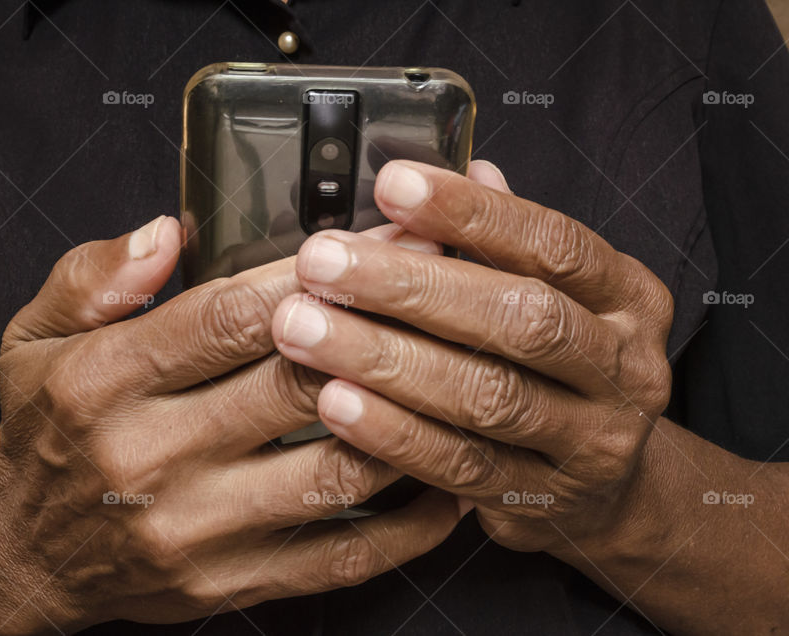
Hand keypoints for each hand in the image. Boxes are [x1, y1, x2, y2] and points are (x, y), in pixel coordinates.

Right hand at [0, 216, 459, 631]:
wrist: (28, 555)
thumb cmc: (47, 431)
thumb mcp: (32, 337)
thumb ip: (94, 277)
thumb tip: (169, 231)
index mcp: (104, 381)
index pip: (229, 317)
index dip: (318, 274)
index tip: (385, 241)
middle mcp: (149, 458)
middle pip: (295, 386)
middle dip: (382, 330)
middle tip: (448, 290)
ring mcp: (194, 531)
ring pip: (333, 473)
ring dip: (409, 421)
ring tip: (463, 374)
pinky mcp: (229, 583)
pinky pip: (340, 557)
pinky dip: (407, 523)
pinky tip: (447, 482)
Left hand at [271, 159, 673, 555]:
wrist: (610, 484)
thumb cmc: (562, 366)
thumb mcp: (556, 294)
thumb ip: (509, 240)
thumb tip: (468, 168)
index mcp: (627, 297)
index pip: (553, 244)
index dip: (472, 214)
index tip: (391, 185)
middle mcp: (623, 367)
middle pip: (521, 320)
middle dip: (410, 287)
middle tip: (321, 263)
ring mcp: (590, 441)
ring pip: (486, 396)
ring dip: (386, 360)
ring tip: (306, 331)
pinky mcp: (542, 500)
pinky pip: (461, 466)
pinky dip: (393, 434)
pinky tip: (334, 403)